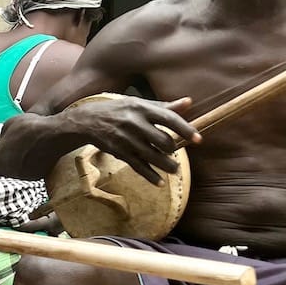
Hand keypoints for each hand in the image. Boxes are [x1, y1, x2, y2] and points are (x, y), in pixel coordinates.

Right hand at [65, 95, 198, 183]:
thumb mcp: (138, 103)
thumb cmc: (117, 110)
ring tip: (174, 169)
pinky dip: (150, 176)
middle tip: (176, 152)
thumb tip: (189, 102)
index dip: (185, 129)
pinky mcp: (119, 152)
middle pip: (162, 140)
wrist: (86, 121)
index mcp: (141, 108)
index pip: (169, 118)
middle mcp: (134, 123)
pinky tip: (159, 182)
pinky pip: (138, 166)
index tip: (198, 139)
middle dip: (173, 149)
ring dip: (167, 165)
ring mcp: (126, 139)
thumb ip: (164, 106)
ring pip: (152, 156)